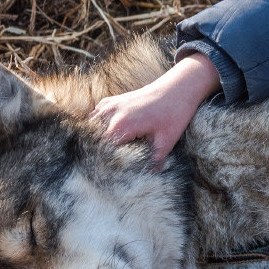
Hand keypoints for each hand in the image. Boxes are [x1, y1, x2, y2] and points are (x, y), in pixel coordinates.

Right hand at [92, 52, 221, 168]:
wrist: (178, 87)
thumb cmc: (174, 113)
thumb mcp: (167, 141)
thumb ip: (154, 162)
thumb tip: (147, 180)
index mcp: (121, 125)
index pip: (101, 151)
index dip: (103, 164)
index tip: (107, 176)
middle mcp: (110, 114)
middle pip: (92, 140)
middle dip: (97, 153)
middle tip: (105, 167)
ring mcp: (108, 105)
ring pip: (90, 128)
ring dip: (95, 140)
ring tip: (104, 154)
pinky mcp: (111, 101)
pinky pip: (95, 116)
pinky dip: (96, 127)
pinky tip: (106, 137)